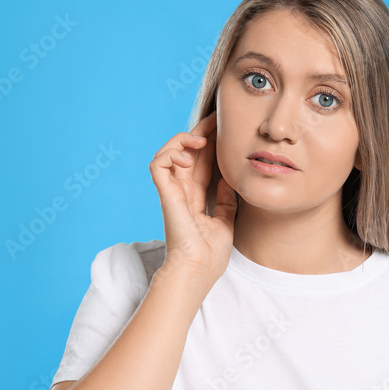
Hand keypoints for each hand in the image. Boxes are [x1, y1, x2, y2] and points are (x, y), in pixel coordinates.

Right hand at [148, 111, 237, 288]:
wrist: (198, 271)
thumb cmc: (209, 256)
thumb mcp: (226, 222)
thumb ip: (226, 201)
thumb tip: (231, 180)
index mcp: (196, 198)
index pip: (203, 162)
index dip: (212, 144)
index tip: (227, 129)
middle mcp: (182, 192)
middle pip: (188, 152)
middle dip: (201, 132)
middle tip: (218, 118)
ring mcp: (172, 193)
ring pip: (168, 152)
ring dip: (183, 140)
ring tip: (201, 141)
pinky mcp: (165, 195)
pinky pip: (158, 165)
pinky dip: (170, 154)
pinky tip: (188, 158)